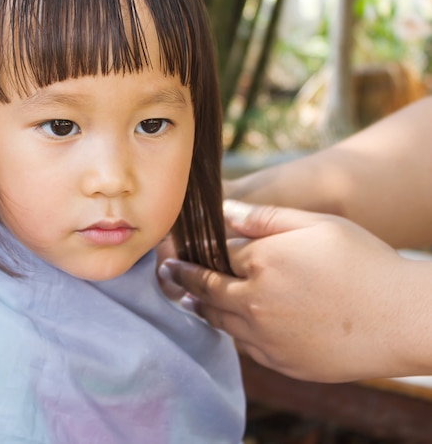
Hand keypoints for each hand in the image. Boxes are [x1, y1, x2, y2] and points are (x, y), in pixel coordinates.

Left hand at [159, 200, 431, 382]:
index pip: (214, 254)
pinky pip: (245, 346)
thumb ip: (264, 217)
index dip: (196, 248)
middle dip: (182, 279)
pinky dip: (233, 331)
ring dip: (201, 307)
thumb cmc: (362, 262)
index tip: (175, 247)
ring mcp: (266, 338)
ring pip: (220, 321)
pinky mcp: (282, 362)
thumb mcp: (315, 224)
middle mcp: (254, 304)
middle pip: (206, 291)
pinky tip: (231, 323)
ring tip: (189, 299)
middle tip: (168, 272)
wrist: (403, 318)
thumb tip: (224, 210)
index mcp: (259, 263)